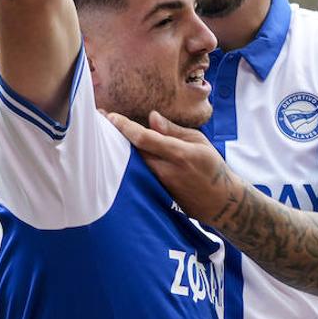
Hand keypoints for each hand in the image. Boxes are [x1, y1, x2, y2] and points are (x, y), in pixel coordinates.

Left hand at [108, 110, 228, 222]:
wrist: (219, 201)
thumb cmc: (212, 167)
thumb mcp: (199, 142)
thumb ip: (173, 130)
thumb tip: (152, 117)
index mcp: (180, 154)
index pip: (146, 139)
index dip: (125, 127)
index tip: (110, 116)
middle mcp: (166, 171)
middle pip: (132, 152)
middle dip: (115, 135)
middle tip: (98, 119)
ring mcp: (160, 185)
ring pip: (132, 164)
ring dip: (118, 149)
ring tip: (104, 133)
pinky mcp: (156, 194)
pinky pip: (137, 175)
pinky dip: (126, 163)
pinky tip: (117, 153)